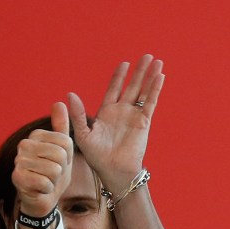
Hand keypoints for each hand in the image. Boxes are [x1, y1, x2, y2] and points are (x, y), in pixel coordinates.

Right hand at [12, 102, 72, 218]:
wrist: (43, 197)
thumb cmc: (54, 173)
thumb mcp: (63, 149)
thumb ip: (62, 127)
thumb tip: (59, 102)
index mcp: (36, 135)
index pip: (66, 142)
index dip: (68, 157)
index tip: (59, 162)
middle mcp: (24, 145)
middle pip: (60, 155)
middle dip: (62, 169)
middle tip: (53, 173)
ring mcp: (19, 161)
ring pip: (54, 169)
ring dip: (54, 180)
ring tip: (46, 180)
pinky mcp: (17, 178)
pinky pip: (45, 183)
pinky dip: (47, 189)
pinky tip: (40, 188)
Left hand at [68, 54, 164, 192]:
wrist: (114, 170)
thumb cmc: (97, 156)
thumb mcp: (83, 134)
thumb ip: (78, 114)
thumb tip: (69, 94)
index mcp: (107, 112)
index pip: (114, 89)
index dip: (119, 77)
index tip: (125, 64)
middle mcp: (122, 112)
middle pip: (133, 86)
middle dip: (139, 71)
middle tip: (146, 56)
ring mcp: (134, 116)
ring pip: (144, 91)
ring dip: (150, 77)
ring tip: (157, 62)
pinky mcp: (144, 121)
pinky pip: (151, 102)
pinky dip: (155, 89)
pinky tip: (160, 77)